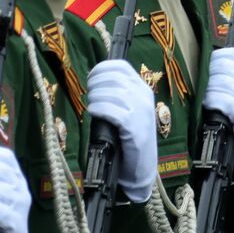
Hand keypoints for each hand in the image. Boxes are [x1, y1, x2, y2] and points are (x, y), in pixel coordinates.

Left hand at [86, 59, 155, 202]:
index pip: (121, 66)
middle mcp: (144, 96)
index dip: (102, 68)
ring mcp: (141, 112)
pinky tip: (93, 112)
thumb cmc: (130, 137)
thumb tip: (95, 83)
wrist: (142, 166)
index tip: (91, 76)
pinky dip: (99, 108)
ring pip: (112, 93)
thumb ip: (117, 95)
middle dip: (96, 82)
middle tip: (89, 93)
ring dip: (96, 96)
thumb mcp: (129, 109)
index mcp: (143, 88)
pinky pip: (112, 111)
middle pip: (114, 77)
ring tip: (91, 103)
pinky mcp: (134, 128)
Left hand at [202, 47, 233, 175]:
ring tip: (211, 105)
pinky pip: (219, 99)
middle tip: (209, 93)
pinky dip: (211, 104)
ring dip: (208, 93)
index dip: (215, 61)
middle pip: (220, 66)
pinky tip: (213, 112)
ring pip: (217, 82)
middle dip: (208, 79)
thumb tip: (209, 69)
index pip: (231, 53)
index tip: (210, 74)